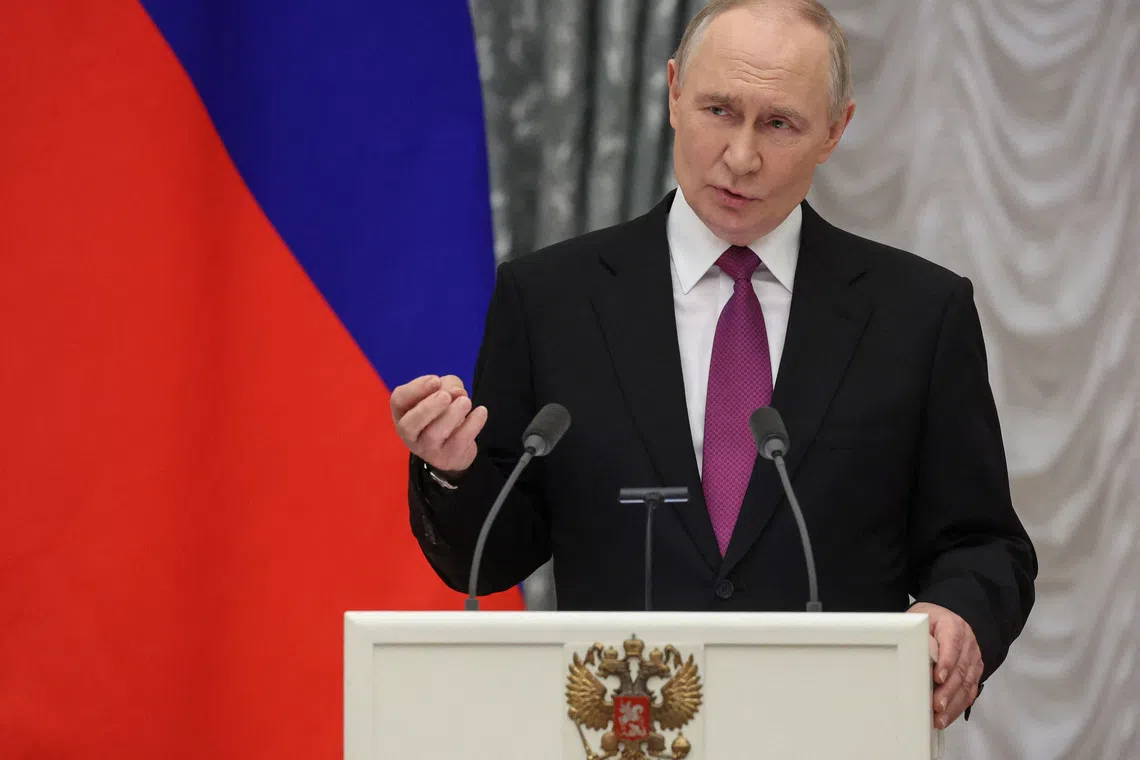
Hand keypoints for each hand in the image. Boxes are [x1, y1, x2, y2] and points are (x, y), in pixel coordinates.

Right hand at [391, 374, 487, 474]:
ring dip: (451, 415)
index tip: (435, 380)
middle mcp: (410, 434)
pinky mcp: (447, 458)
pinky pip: (458, 442)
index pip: (398, 399)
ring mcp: (427, 449)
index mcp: (403, 413)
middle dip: (428, 407)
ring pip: (433, 434)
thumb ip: (448, 386)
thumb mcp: (443, 391)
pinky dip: (471, 426)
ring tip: (466, 402)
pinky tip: (481, 412)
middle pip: (410, 424)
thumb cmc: (443, 413)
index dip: (416, 389)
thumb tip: (457, 392)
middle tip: (446, 396)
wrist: (456, 448)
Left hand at [908, 602, 982, 728]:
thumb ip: (920, 634)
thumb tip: (920, 653)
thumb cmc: (931, 621)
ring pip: (966, 684)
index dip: (946, 663)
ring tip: (939, 717)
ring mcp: (973, 659)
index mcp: (953, 627)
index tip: (937, 678)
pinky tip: (946, 716)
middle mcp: (968, 644)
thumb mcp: (920, 620)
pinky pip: (969, 692)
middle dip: (947, 691)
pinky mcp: (974, 673)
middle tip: (936, 705)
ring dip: (952, 703)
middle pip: (960, 670)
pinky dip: (957, 707)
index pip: (952, 645)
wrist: (948, 618)